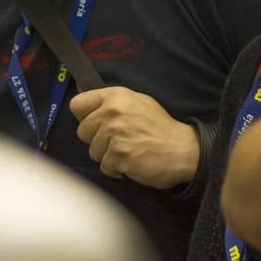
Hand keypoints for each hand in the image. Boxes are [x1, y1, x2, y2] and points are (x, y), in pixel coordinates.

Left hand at [68, 86, 196, 188]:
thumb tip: (79, 91)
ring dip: (108, 156)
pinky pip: (104, 167)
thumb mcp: (136, 102)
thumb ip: (110, 100)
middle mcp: (112, 112)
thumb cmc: (159, 127)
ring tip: (128, 150)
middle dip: (97, 140)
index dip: (84, 117)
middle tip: (118, 140)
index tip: (95, 124)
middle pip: (82, 132)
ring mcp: (115, 134)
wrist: (182, 149)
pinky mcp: (119, 155)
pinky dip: (116, 168)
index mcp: (115, 96)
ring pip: (93, 151)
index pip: (77, 105)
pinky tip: (131, 162)